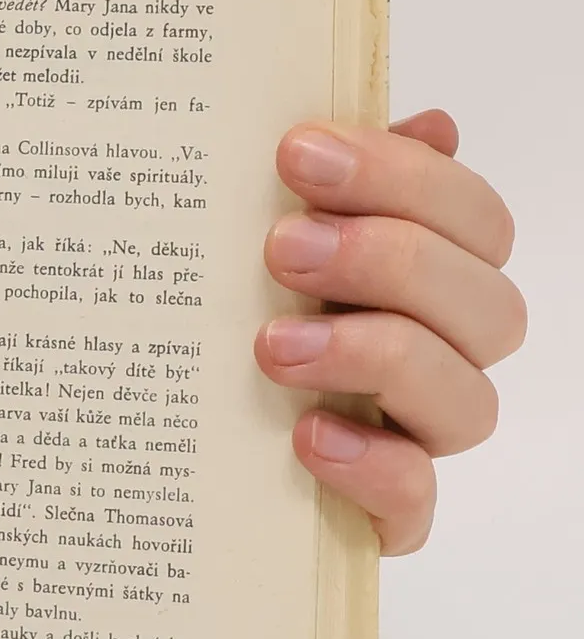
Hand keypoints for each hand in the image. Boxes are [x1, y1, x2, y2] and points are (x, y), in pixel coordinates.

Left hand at [254, 111, 522, 554]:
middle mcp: (438, 355)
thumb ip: (325, 183)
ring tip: (274, 346)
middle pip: (489, 307)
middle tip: (282, 247)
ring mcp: (415, 439)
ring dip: (378, 357)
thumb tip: (430, 122)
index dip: (404, 177)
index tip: (296, 151)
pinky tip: (308, 435)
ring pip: (470, 403)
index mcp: (425, 276)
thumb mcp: (245, 239)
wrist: (149, 444)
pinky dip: (373, 466)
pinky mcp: (381, 516)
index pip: (473, 219)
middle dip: (390, 262)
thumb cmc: (218, 317)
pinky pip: (414, 503)